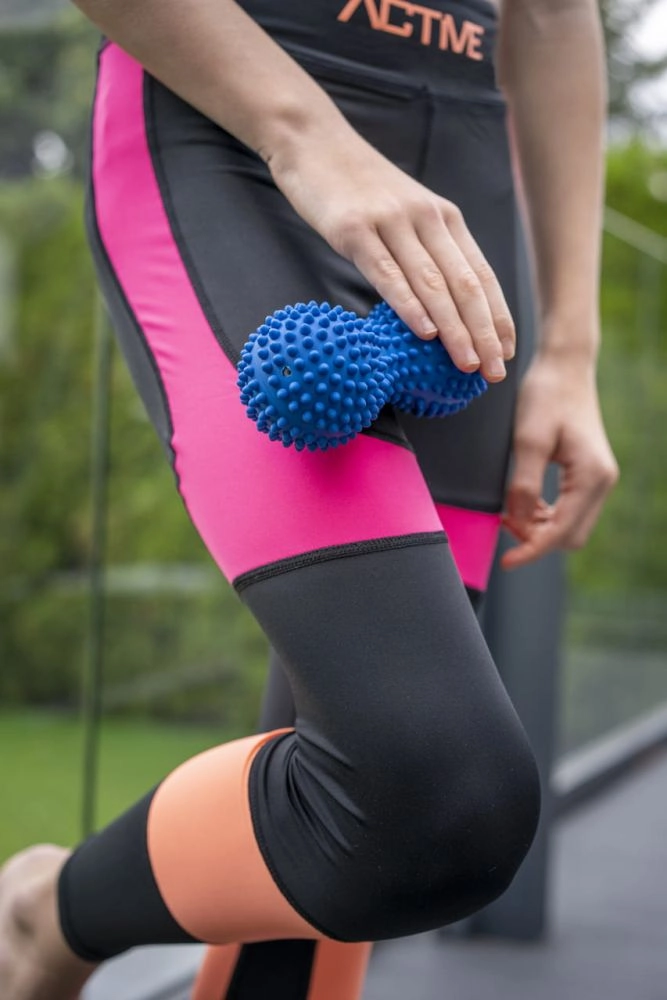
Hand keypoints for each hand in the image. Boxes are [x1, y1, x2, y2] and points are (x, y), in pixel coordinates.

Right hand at [269, 128, 514, 383]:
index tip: (507, 353)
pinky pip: (388, 274)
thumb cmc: (358, 189)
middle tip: (494, 371)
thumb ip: (424, 252)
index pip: (482, 275)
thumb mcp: (404, 214)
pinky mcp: (355, 229)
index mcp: (444, 219)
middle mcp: (427, 219)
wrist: (313, 142)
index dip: (498, 317)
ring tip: (467, 363)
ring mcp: (392, 223)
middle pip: (465, 285)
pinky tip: (425, 332)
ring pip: (433, 284)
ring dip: (454, 329)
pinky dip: (409, 305)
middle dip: (485, 333)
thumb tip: (441, 308)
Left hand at [501, 347, 618, 569]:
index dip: (532, 550)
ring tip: (509, 514)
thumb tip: (518, 522)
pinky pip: (568, 510)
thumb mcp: (528, 441)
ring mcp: (597, 479)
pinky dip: (545, 516)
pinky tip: (522, 505)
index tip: (506, 562)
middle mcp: (602, 482)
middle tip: (504, 524)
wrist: (564, 367)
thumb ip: (524, 485)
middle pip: (570, 537)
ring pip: (569, 526)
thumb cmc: (546, 396)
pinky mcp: (588, 475)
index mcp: (591, 476)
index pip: (561, 531)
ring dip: (539, 528)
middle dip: (536, 539)